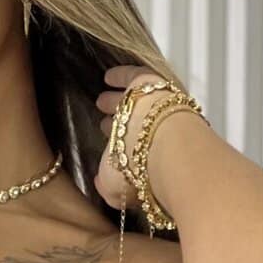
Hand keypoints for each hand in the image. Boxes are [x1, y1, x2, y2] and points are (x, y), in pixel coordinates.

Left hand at [92, 64, 171, 213]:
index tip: (109, 140)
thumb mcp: (114, 187)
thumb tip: (97, 180)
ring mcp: (151, 107)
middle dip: (119, 122)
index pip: (129, 146)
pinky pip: (133, 76)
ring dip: (116, 101)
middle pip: (132, 124)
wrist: (164, 147)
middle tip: (107, 117)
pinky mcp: (149, 84)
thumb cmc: (141, 171)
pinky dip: (121, 75)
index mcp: (142, 155)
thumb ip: (103, 184)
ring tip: (102, 99)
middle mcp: (149, 131)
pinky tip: (109, 76)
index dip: (118, 143)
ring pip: (131, 103)